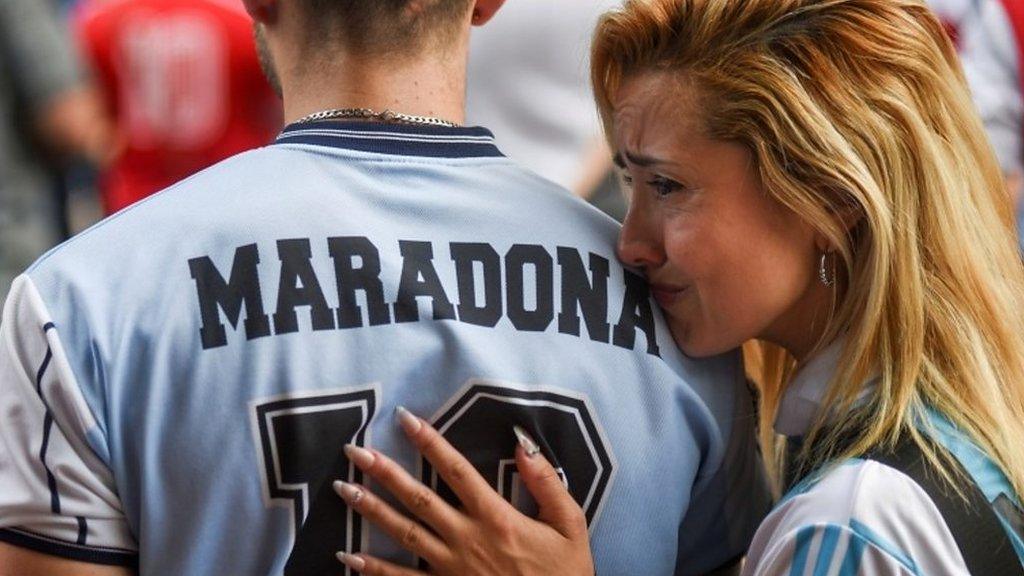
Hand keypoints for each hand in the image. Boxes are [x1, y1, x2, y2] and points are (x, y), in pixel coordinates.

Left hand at [331, 408, 594, 575]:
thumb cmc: (566, 574)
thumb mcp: (570, 524)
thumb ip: (546, 482)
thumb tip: (521, 442)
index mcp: (497, 517)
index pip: (457, 470)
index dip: (430, 441)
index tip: (405, 419)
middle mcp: (468, 539)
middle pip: (419, 498)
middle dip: (384, 472)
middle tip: (355, 451)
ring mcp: (451, 568)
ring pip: (404, 534)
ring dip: (371, 510)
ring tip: (343, 489)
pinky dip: (373, 569)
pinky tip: (348, 555)